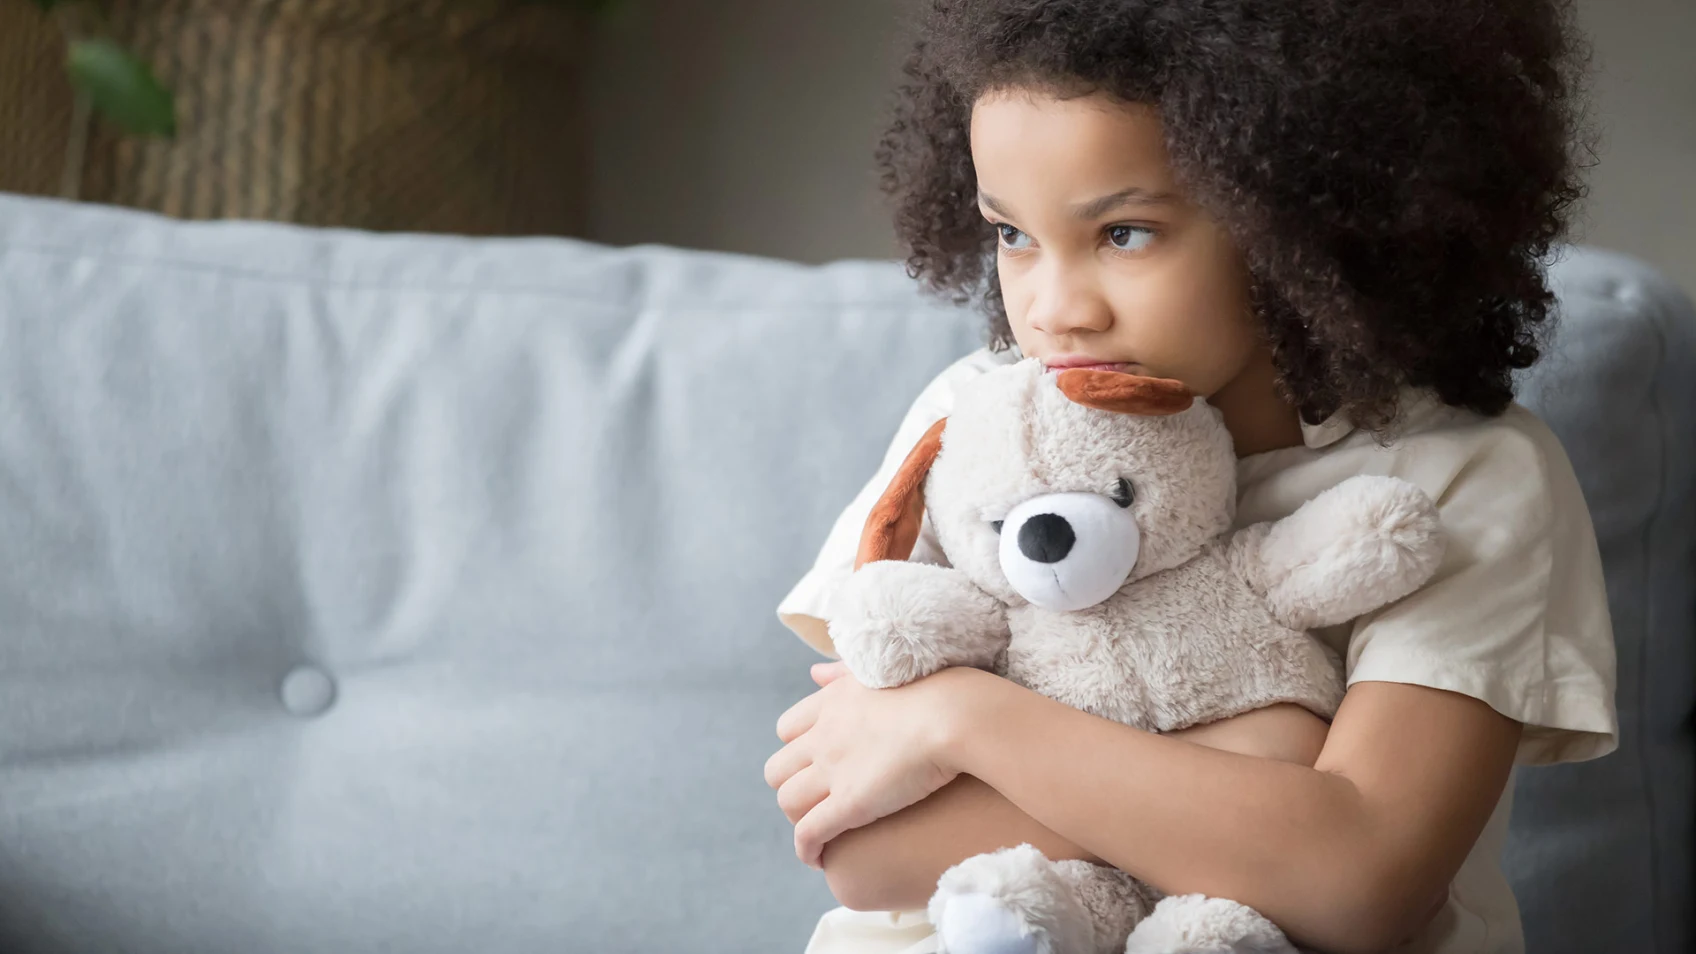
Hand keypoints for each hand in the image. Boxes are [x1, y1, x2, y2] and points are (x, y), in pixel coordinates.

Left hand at [764, 661, 979, 867]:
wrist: (953, 715)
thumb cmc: (933, 689)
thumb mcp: (877, 670)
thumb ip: (841, 672)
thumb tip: (814, 672)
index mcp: (831, 703)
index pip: (786, 730)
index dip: (797, 750)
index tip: (815, 765)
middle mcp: (823, 736)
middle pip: (778, 769)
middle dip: (791, 787)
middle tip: (816, 801)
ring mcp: (833, 771)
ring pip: (788, 803)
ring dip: (799, 819)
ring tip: (821, 831)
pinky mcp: (849, 804)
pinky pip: (809, 833)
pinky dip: (807, 849)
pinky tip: (818, 858)